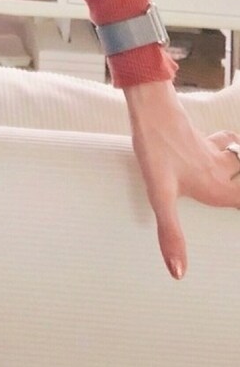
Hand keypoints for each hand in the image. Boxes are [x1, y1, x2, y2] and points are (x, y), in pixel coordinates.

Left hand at [124, 80, 239, 279]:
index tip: (237, 210)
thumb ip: (171, 233)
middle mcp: (222, 171)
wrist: (151, 108)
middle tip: (235, 201)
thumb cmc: (156, 148)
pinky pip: (227, 144)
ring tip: (236, 174)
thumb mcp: (160, 196)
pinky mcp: (202, 139)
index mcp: (218, 189)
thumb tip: (178, 273)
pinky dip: (234, 148)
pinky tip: (226, 149)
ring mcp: (214, 153)